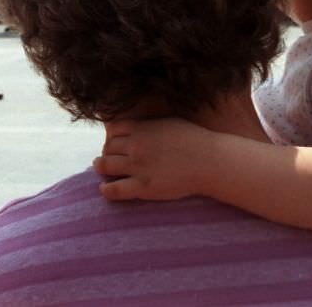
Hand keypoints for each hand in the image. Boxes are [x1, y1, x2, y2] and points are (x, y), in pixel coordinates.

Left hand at [93, 117, 213, 201]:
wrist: (211, 162)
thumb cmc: (194, 141)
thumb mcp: (168, 123)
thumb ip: (148, 125)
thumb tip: (135, 127)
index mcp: (142, 128)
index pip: (112, 130)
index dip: (111, 137)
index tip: (115, 143)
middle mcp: (136, 145)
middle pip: (107, 147)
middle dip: (106, 152)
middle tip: (110, 158)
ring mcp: (138, 166)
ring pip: (104, 165)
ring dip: (101, 167)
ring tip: (102, 170)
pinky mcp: (143, 186)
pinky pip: (113, 189)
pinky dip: (105, 189)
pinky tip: (106, 188)